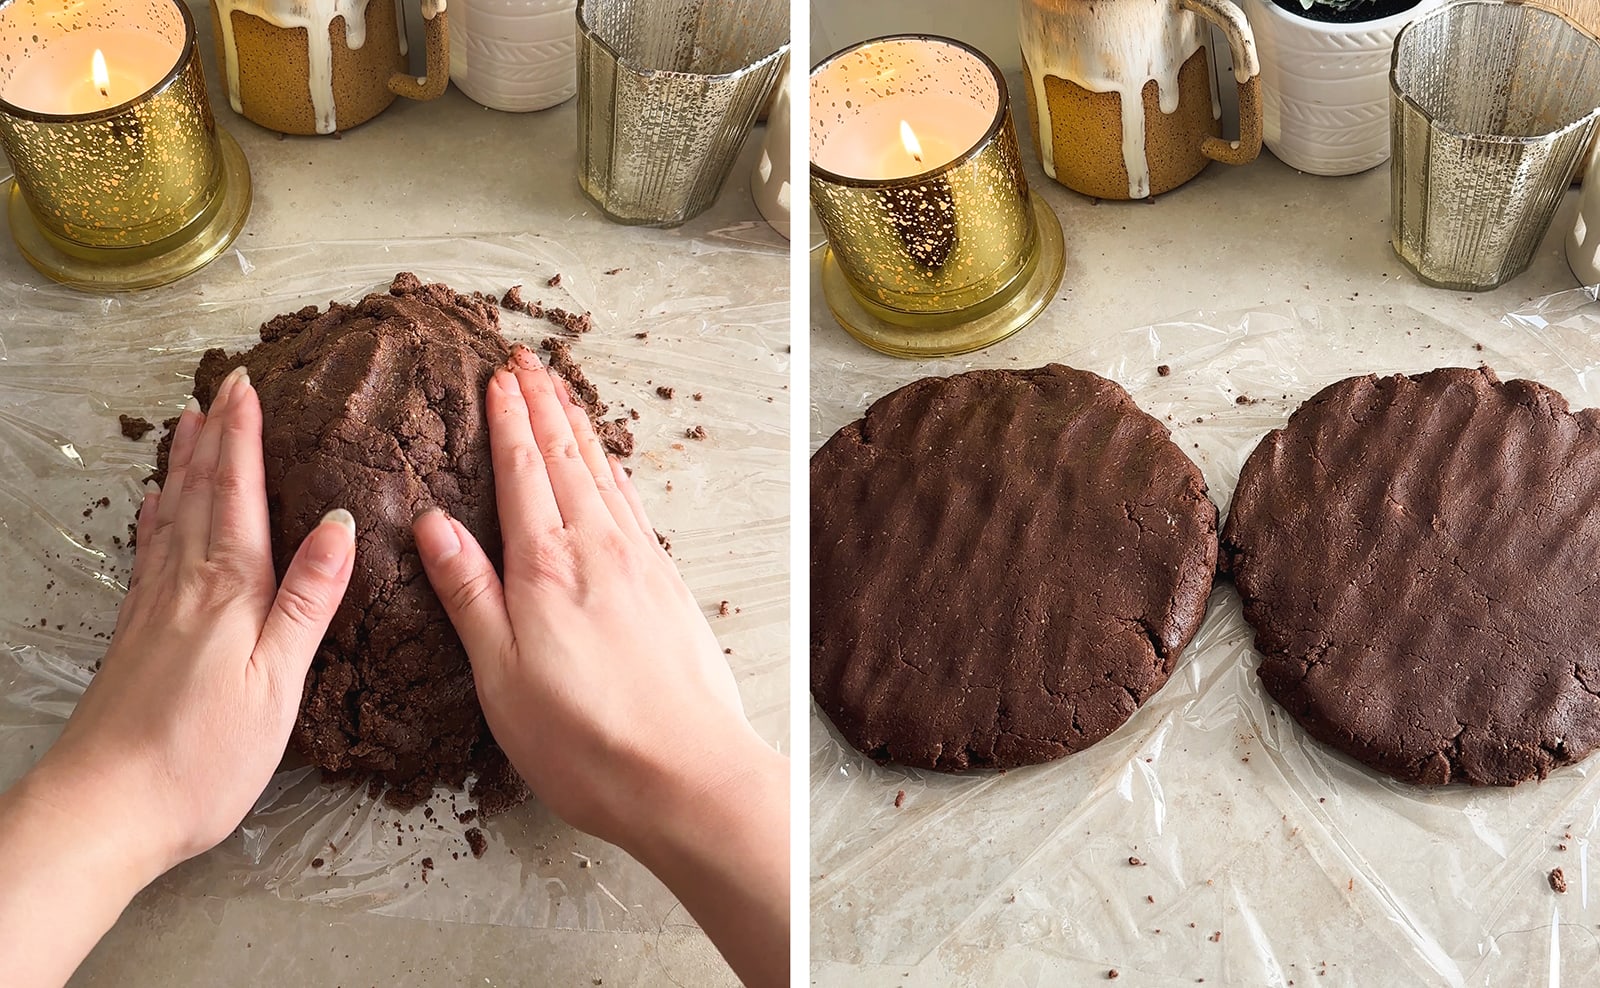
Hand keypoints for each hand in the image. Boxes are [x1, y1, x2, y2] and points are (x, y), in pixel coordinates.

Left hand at [33, 365, 356, 874]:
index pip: (237, 494)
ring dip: (185, 465)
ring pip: (173, 516)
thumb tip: (339, 524)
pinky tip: (158, 507)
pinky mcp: (135, 637)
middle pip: (202, 493)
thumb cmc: (202, 756)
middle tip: (223, 384)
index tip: (248, 387)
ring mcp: (153, 609)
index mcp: (229, 592)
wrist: (105, 807)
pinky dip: (158, 518)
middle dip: (215, 435)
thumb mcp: (277, 683)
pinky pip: (150, 554)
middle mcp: (185, 587)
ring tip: (189, 422)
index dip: (242, 437)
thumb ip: (308, 602)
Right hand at [414, 348, 787, 985]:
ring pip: (605, 476)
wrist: (689, 776)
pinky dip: (616, 474)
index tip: (497, 377)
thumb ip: (471, 595)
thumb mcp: (502, 678)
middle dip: (543, 406)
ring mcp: (642, 565)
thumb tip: (433, 524)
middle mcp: (599, 552)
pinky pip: (636, 508)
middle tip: (526, 360)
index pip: (523, 473)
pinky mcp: (669, 588)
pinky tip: (611, 469)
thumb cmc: (587, 744)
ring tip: (563, 392)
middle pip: (566, 460)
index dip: (509, 420)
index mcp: (547, 569)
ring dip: (580, 429)